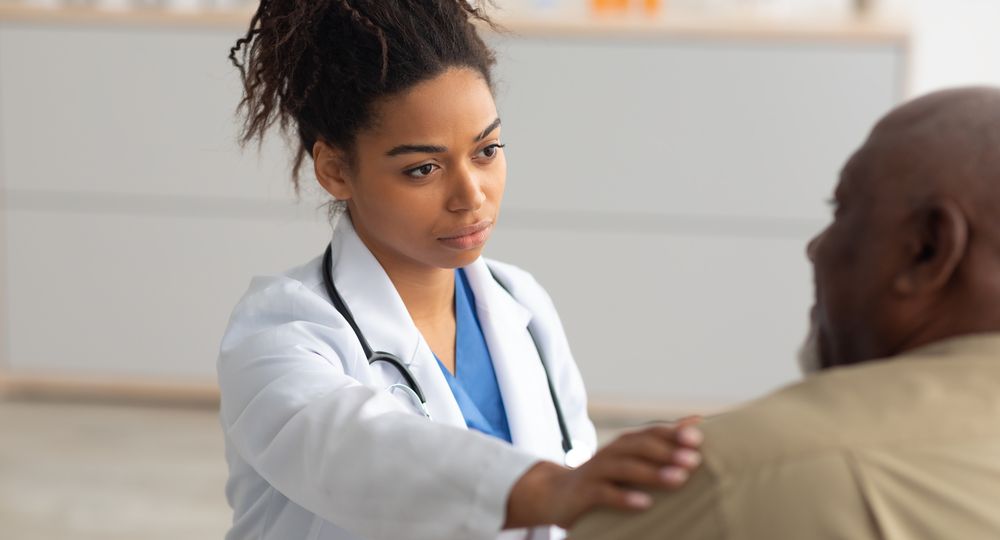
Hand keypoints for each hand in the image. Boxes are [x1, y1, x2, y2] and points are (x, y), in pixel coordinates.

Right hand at [504, 419, 702, 529]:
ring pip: (625, 468)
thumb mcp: (631, 459)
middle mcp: (611, 453)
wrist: (555, 494)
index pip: (651, 433)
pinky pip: (605, 493)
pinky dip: (625, 497)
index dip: (673, 433)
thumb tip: (698, 420)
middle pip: (639, 446)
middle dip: (667, 451)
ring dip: (652, 472)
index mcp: (624, 444)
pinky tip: (645, 504)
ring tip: (678, 479)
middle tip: (694, 460)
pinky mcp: (584, 493)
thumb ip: (661, 441)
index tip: (698, 439)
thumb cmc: (604, 478)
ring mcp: (596, 471)